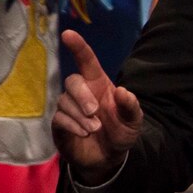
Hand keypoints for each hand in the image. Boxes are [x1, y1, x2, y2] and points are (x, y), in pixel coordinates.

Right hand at [51, 29, 143, 184]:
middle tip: (94, 111)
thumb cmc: (121, 131)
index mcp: (99, 84)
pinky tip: (84, 133)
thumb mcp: (133, 120)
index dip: (78, 47)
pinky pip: (58, 118)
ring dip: (80, 115)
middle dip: (82, 95)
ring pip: (64, 101)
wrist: (109, 158)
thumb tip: (123, 91)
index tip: (68, 34)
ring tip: (95, 128)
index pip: (86, 60)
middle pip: (72, 81)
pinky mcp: (59, 125)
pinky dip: (72, 125)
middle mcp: (82, 92)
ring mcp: (69, 108)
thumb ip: (131, 106)